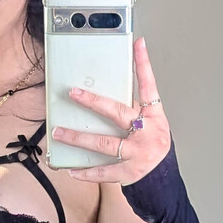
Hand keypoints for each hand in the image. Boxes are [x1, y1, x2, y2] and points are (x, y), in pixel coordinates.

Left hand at [50, 37, 171, 183]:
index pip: (149, 87)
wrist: (163, 178)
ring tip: (59, 132)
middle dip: (93, 102)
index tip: (138, 44)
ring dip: (78, 138)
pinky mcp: (128, 172)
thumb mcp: (151, 125)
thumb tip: (102, 98)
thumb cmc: (153, 147)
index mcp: (154, 117)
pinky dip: (86, 172)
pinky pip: (103, 171)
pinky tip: (71, 169)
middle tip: (73, 92)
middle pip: (117, 113)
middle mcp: (147, 133)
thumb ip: (133, 112)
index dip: (144, 65)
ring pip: (103, 143)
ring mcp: (137, 153)